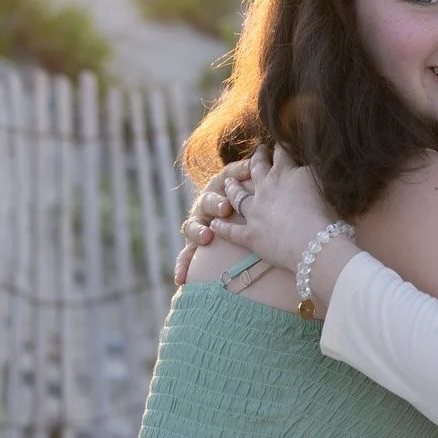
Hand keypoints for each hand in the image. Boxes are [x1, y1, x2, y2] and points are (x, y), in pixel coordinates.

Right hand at [173, 159, 253, 284]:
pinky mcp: (194, 243)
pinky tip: (179, 280)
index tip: (227, 206)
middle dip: (213, 207)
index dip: (222, 194)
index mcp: (218, 186)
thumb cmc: (241, 189)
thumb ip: (247, 169)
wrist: (230, 204)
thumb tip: (258, 157)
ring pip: (191, 227)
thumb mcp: (244, 177)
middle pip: (206, 203)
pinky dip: (182, 266)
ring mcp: (198, 223)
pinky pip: (186, 255)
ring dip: (197, 232)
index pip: (219, 186)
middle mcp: (204, 204)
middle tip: (223, 211)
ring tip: (205, 238)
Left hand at [204, 145, 341, 271]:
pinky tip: (214, 223)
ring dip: (232, 188)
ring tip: (228, 182)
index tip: (279, 142)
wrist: (314, 244)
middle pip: (256, 169)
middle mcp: (265, 188)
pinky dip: (222, 227)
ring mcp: (255, 212)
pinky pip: (231, 231)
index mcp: (285, 173)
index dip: (280, 147)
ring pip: (238, 197)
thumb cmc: (326, 213)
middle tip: (257, 152)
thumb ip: (318, 167)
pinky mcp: (250, 236)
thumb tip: (318, 152)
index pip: (281, 154)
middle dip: (256, 158)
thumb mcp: (325, 181)